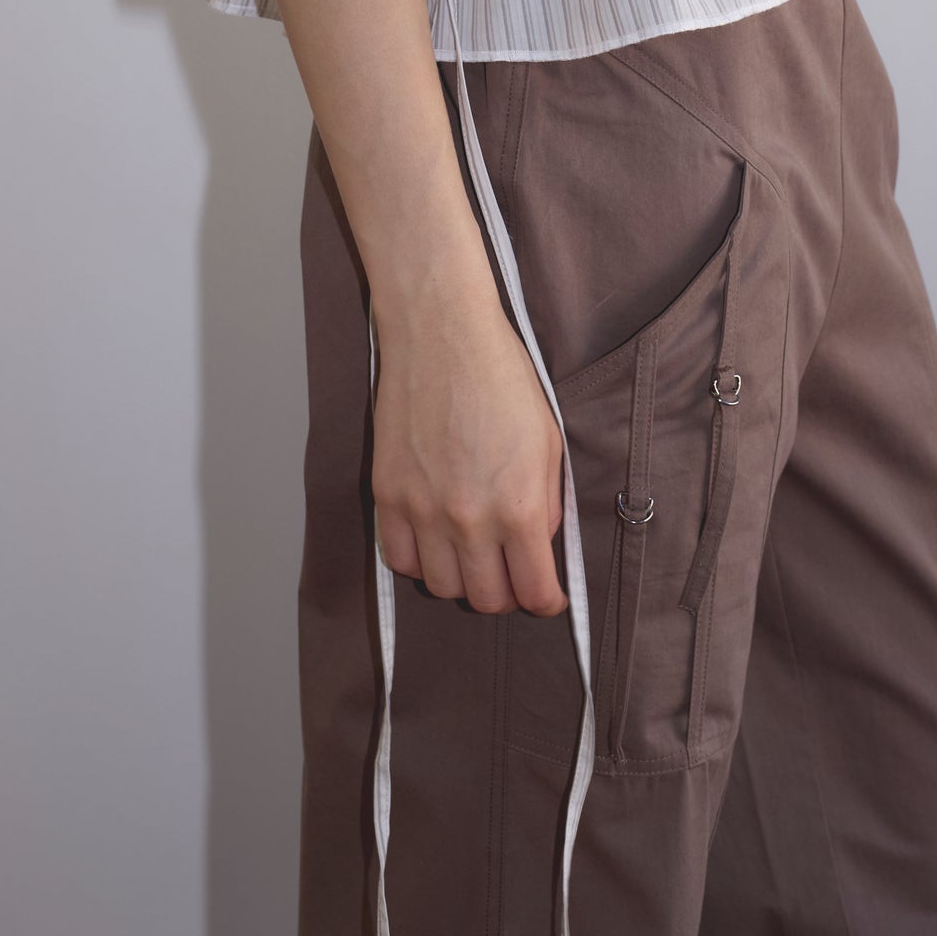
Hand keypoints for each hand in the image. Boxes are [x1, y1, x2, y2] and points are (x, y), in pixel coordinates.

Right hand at [369, 293, 570, 616]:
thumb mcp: (547, 442)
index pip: (534, 592)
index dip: (546, 601)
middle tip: (509, 574)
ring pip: (441, 587)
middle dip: (505, 593)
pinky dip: (418, 560)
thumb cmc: (501, 378)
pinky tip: (433, 540)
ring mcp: (423, 510)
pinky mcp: (388, 495)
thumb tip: (539, 546)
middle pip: (485, 600)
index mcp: (520, 507)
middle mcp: (470, 519)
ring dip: (460, 578)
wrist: (443, 335)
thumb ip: (548, 504)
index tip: (546, 595)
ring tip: (470, 554)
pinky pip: (399, 559)